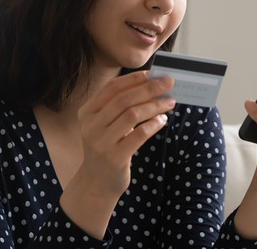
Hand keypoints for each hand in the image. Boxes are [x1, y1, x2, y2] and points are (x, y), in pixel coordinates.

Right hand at [60, 70, 174, 237]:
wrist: (96, 183)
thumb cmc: (106, 147)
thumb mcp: (105, 125)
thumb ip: (120, 108)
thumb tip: (150, 86)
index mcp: (87, 113)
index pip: (111, 88)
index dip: (133, 79)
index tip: (151, 73)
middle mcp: (91, 126)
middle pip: (124, 100)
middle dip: (149, 88)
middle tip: (168, 83)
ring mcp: (101, 143)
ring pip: (132, 115)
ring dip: (155, 106)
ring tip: (169, 102)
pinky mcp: (114, 158)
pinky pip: (139, 135)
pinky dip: (153, 125)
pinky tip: (163, 120)